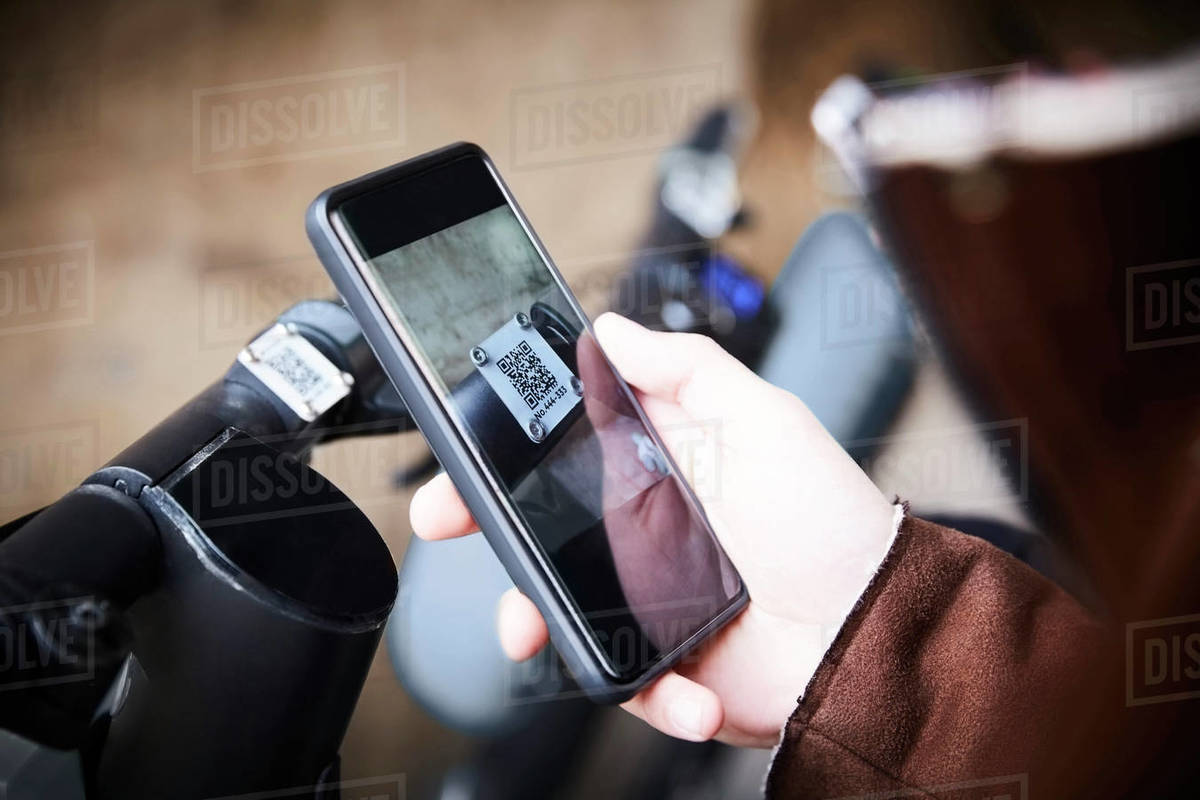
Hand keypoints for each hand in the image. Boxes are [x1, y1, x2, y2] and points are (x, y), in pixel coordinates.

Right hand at [410, 313, 895, 746]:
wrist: (873, 624)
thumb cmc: (827, 517)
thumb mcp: (764, 419)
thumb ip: (689, 368)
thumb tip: (613, 328)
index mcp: (656, 471)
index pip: (562, 454)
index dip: (505, 455)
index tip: (464, 457)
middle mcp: (643, 534)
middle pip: (543, 531)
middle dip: (490, 532)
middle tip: (450, 525)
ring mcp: (649, 599)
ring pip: (563, 608)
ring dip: (537, 620)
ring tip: (533, 631)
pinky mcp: (668, 660)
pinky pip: (626, 679)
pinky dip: (645, 691)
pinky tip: (682, 686)